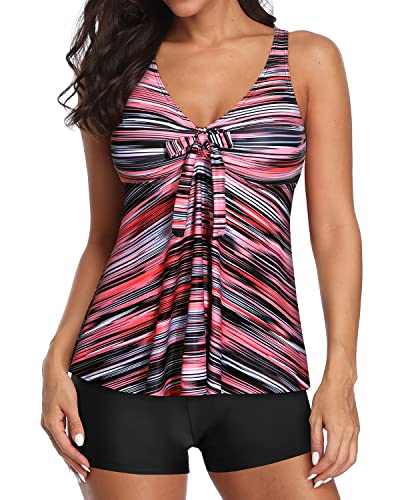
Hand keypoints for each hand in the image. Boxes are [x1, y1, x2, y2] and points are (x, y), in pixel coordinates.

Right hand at [41, 356, 89, 482]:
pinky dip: (65, 449)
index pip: (66, 446)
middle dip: (73, 463)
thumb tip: (80, 441)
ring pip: (59, 446)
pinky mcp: (51, 420)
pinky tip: (70, 454)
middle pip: (61, 450)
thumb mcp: (71, 404)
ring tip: (78, 470)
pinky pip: (58, 440)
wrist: (53, 373)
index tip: (87, 466)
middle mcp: (48, 426)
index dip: (77, 458)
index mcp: (51, 424)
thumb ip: (76, 423)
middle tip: (84, 475)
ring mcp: (48, 424)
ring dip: (69, 459)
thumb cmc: (62, 386)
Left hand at [307, 377, 359, 487]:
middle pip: (340, 463)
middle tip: (317, 480)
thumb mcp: (314, 418)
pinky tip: (336, 464)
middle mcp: (349, 433)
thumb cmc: (325, 396)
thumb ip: (315, 440)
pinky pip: (354, 452)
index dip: (320, 470)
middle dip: (328, 474)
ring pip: (350, 460)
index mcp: (338, 430)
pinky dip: (345, 462)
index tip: (312, 475)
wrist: (339, 384)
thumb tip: (316, 459)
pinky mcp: (356, 430)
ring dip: (338, 471)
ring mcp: (355, 432)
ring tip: (326, 476)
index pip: (330, 458)